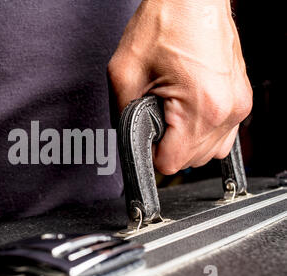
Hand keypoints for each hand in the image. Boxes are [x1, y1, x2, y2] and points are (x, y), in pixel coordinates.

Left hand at [108, 0, 251, 174]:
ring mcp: (238, 105)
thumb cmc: (165, 23)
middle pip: (190, 161)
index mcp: (201, 107)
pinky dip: (201, 132)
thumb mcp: (125, 73)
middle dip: (167, 146)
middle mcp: (227, 110)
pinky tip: (186, 112)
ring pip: (208, 152)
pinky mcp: (240, 98)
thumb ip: (123, 116)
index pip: (171, 163)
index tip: (145, 138)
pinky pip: (221, 135)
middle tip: (155, 116)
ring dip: (185, 142)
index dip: (150, 154)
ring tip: (171, 113)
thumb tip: (130, 141)